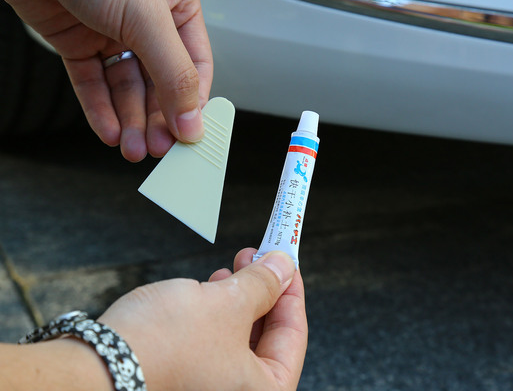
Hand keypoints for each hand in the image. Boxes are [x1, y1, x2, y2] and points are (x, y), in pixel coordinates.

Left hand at [1, 0, 212, 161]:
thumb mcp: (146, 18)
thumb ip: (173, 72)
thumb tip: (191, 120)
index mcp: (177, 8)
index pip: (195, 65)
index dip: (193, 102)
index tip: (190, 134)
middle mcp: (147, 25)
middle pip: (160, 84)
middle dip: (157, 119)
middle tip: (158, 147)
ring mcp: (111, 35)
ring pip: (127, 88)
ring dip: (130, 122)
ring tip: (133, 148)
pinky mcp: (78, 44)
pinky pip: (93, 84)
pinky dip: (100, 110)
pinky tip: (109, 131)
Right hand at [98, 249, 307, 390]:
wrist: (96, 366)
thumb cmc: (166, 344)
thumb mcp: (228, 303)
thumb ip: (264, 284)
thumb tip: (283, 267)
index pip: (293, 336)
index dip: (292, 292)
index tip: (288, 262)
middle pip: (268, 337)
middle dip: (265, 292)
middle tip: (262, 259)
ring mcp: (212, 388)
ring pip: (240, 337)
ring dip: (241, 299)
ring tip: (235, 268)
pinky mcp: (188, 378)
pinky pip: (217, 343)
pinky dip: (219, 314)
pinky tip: (212, 288)